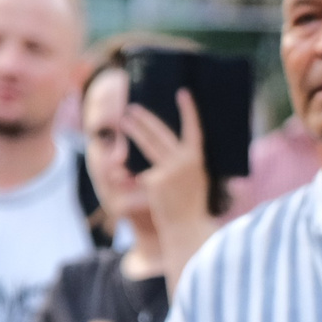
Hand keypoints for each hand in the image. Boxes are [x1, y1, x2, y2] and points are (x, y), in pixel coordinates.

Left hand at [125, 90, 211, 231]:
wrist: (187, 228)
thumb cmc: (191, 205)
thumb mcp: (193, 179)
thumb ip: (182, 162)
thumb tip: (163, 144)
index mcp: (198, 160)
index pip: (194, 129)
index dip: (189, 111)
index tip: (183, 93)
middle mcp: (185, 161)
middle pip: (161, 132)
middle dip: (146, 119)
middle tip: (132, 108)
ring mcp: (169, 170)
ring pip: (148, 145)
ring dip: (135, 130)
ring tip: (124, 120)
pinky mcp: (155, 180)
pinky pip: (143, 171)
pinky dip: (139, 175)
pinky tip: (139, 182)